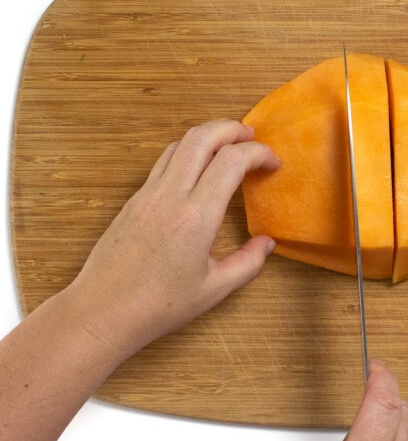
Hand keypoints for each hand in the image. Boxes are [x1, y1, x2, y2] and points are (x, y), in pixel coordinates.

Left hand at [65, 119, 279, 360]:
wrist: (101, 312)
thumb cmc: (158, 306)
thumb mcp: (215, 289)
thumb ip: (248, 263)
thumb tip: (267, 243)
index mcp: (196, 217)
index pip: (231, 160)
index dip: (259, 152)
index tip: (273, 163)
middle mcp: (170, 196)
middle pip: (202, 136)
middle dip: (232, 128)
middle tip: (252, 137)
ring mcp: (148, 194)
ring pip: (179, 143)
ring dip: (208, 136)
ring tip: (228, 147)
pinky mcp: (134, 200)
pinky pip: (164, 161)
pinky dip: (188, 152)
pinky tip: (199, 170)